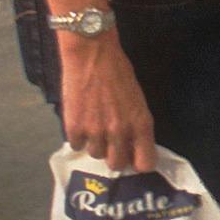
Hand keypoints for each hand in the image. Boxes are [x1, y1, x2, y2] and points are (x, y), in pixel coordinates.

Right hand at [58, 34, 155, 171]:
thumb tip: (133, 144)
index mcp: (141, 124)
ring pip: (96, 154)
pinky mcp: (74, 129)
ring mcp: (96, 132)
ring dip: (95, 144)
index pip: (145, 163)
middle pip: (117, 164)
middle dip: (115, 156)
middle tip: (110, 142)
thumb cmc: (118, 72)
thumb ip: (136, 124)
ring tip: (94, 124)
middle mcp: (120, 132)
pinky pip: (77, 145)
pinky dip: (78, 136)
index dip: (139, 163)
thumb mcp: (137, 99)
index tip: (133, 158)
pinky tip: (81, 121)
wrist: (92, 55)